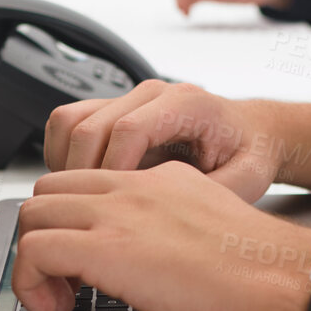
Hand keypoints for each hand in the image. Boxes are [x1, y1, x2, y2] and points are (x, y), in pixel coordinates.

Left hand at [13, 162, 310, 310]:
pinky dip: (30, 283)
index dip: (70, 222)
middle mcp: (133, 187)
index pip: (86, 181)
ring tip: (58, 298)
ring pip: (32, 216)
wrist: (279, 277)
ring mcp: (118, 213)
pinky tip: (59, 307)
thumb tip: (159, 256)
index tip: (79, 263)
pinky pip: (33, 251)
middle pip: (49, 192)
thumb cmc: (261, 268)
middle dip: (42, 238)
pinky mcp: (106, 247)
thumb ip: (177, 223)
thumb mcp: (215, 222)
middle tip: (64, 282)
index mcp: (161, 179)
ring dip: (32, 263)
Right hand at [44, 79, 283, 202]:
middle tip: (92, 216)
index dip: (111, 171)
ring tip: (82, 201)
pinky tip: (79, 186)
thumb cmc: (248, 152)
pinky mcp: (113, 109)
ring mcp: (129, 98)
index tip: (111, 207)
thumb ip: (220, 191)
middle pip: (90, 126)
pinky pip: (67, 123)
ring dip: (65, 164)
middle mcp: (152, 94)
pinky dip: (60, 155)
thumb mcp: (249, 176)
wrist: (248, 131)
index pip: (128, 130)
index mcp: (185, 104)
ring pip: (69, 120)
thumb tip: (181, 214)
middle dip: (81, 176)